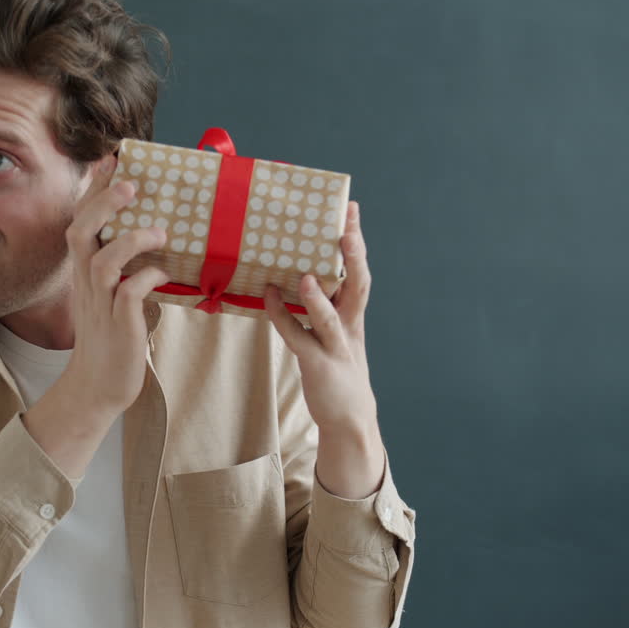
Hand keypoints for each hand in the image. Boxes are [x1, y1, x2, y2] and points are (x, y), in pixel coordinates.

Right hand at [60, 178, 169, 420]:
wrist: (98, 386)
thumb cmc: (112, 337)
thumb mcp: (110, 295)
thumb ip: (122, 266)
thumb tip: (153, 233)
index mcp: (84, 271)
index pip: (80, 221)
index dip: (94, 190)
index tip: (113, 160)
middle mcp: (87, 283)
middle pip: (79, 232)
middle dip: (103, 204)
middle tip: (131, 185)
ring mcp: (101, 304)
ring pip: (103, 260)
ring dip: (132, 240)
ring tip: (160, 233)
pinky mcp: (119, 325)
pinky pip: (129, 293)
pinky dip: (147, 278)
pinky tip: (163, 276)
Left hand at [264, 200, 377, 439]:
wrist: (349, 417)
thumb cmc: (337, 366)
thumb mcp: (339, 332)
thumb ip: (327, 304)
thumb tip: (302, 270)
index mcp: (355, 314)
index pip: (360, 271)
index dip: (357, 242)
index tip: (351, 210)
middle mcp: (350, 326)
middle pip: (358, 287)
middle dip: (353, 258)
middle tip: (346, 230)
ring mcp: (335, 347)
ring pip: (329, 319)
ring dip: (317, 299)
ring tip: (304, 276)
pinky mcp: (317, 365)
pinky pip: (297, 338)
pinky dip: (282, 317)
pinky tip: (268, 297)